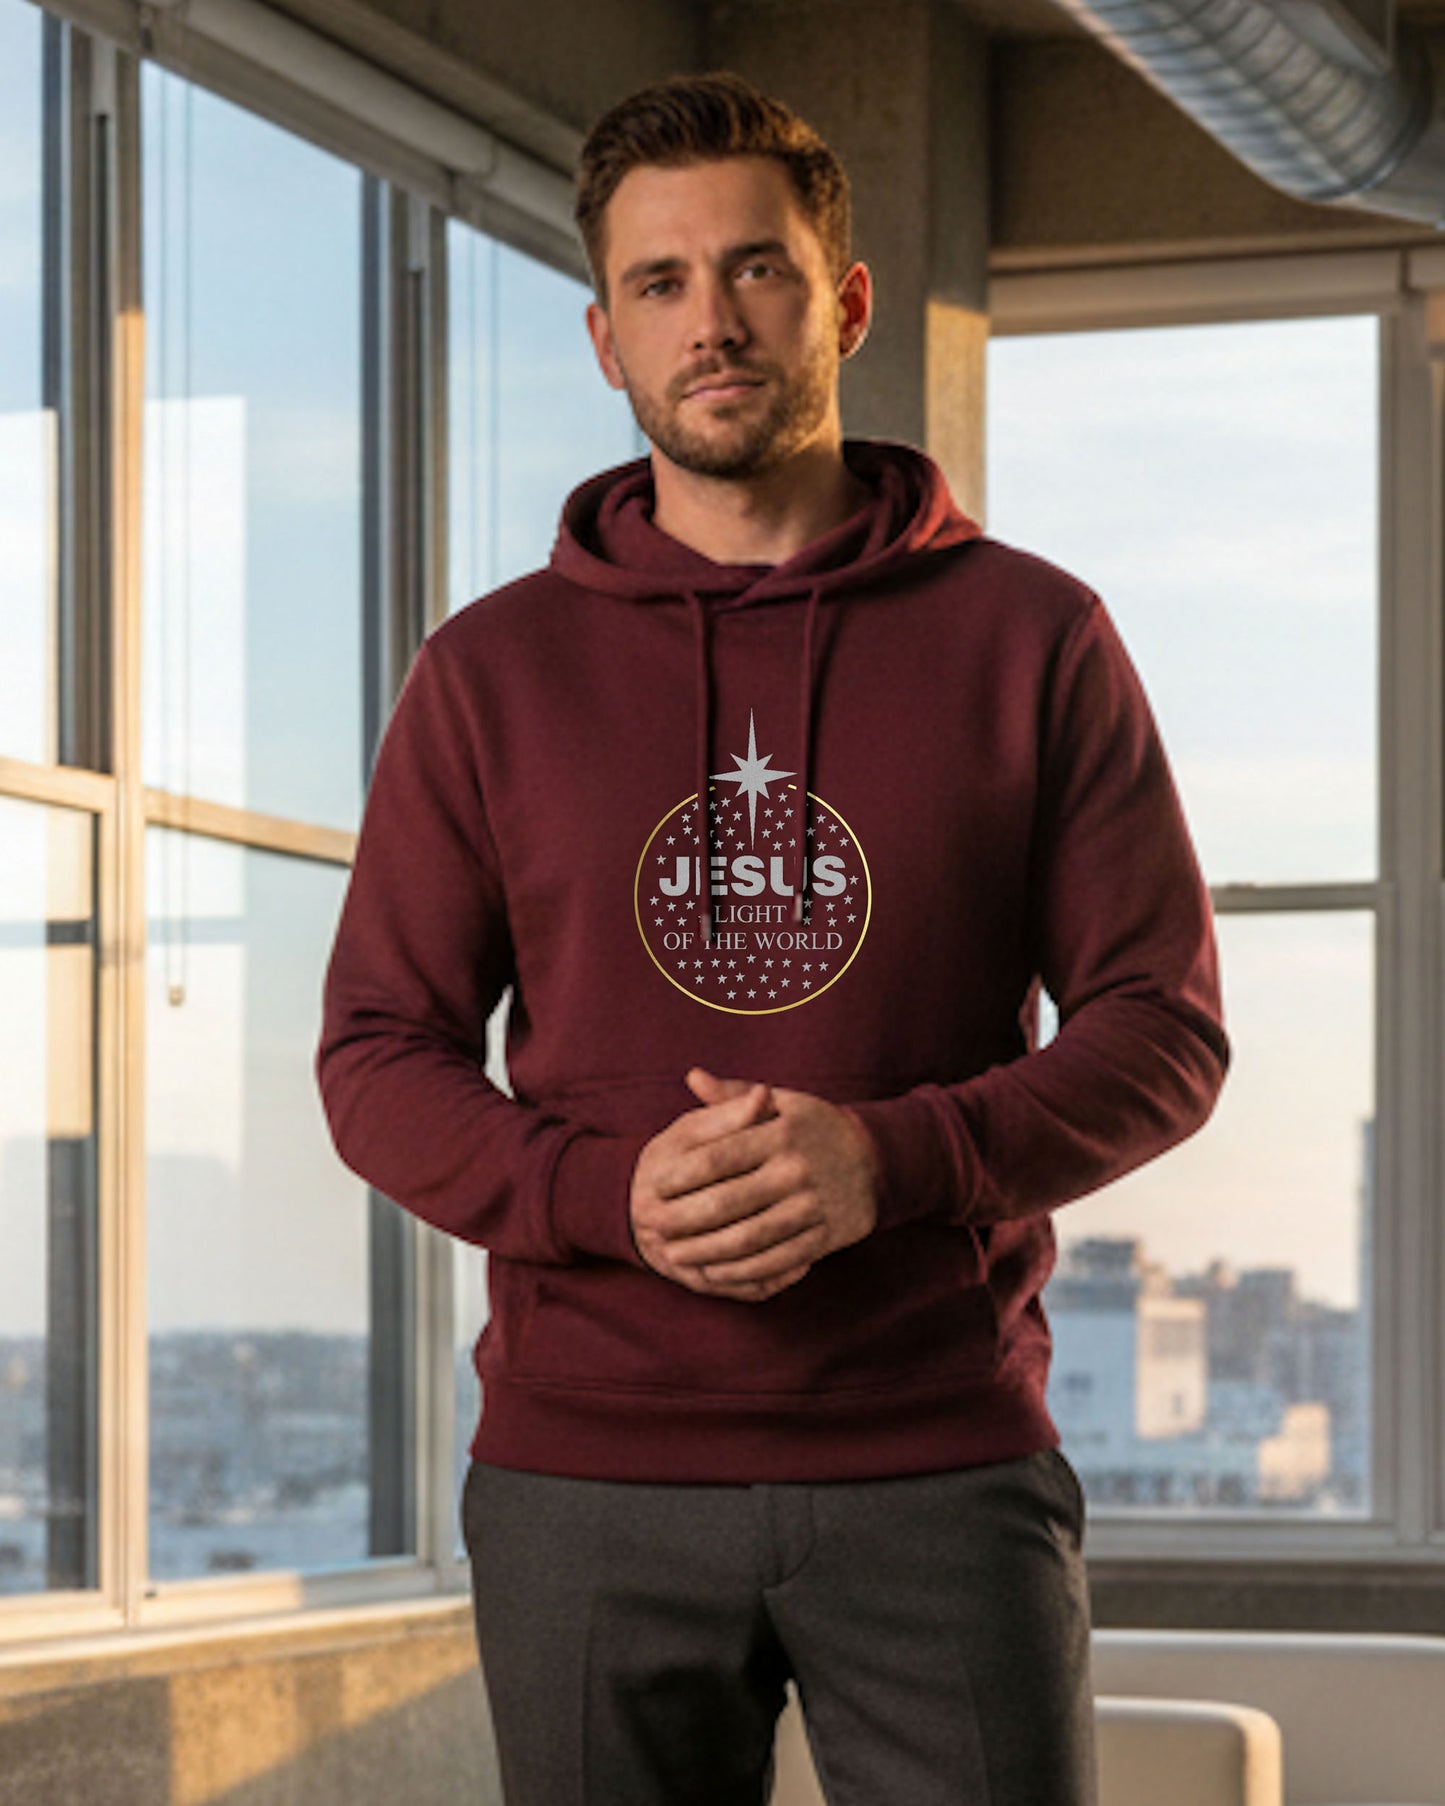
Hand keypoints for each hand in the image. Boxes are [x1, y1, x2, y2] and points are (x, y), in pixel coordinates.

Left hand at [629, 1067, 879, 1302]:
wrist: (877, 1158)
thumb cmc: (815, 1127)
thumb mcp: (782, 1101)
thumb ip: (734, 1096)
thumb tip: (692, 1076)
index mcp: (781, 1133)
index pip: (719, 1157)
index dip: (681, 1175)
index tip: (653, 1185)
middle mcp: (796, 1169)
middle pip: (728, 1202)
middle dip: (684, 1219)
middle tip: (652, 1227)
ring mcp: (813, 1205)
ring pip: (750, 1237)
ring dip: (707, 1251)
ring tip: (676, 1255)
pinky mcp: (827, 1236)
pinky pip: (778, 1260)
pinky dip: (743, 1270)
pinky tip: (716, 1271)